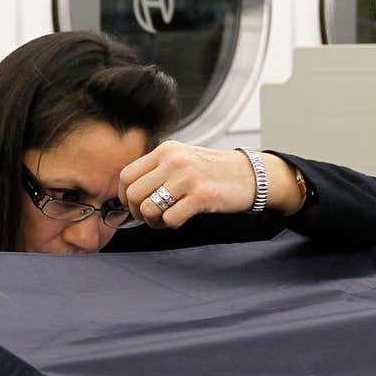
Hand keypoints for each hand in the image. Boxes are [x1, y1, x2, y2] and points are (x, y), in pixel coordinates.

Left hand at [118, 141, 258, 227]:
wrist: (251, 174)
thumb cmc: (214, 171)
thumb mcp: (183, 158)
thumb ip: (157, 170)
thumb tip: (129, 194)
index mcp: (165, 151)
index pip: (126, 175)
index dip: (125, 196)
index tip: (134, 205)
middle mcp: (173, 161)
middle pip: (133, 194)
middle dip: (137, 212)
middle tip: (151, 216)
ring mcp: (187, 178)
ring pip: (148, 208)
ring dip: (153, 221)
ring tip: (166, 219)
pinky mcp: (201, 196)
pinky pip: (170, 218)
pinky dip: (171, 224)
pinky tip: (182, 218)